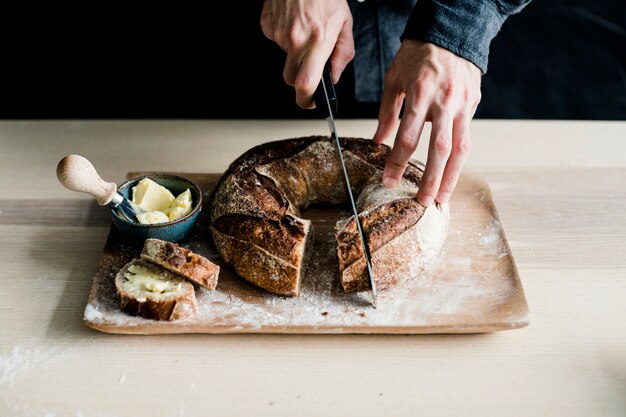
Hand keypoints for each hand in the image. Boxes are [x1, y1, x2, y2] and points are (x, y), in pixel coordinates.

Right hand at [260, 0, 354, 108]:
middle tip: (310, 66)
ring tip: (305, 31)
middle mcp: (295, 39)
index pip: (305, 84)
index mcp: (317, 41)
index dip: (307, 100)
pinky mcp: (267, 25)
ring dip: (294, 52)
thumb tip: (335, 76)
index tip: (311, 103)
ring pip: (284, 58)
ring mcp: (278, 33)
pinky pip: (276, 41)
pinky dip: (285, 37)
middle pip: (290, 79)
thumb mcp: (344, 23)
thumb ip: (342, 54)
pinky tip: (294, 23)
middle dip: (300, 79)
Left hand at [372, 40, 481, 206]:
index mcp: (420, 93)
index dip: (398, 162)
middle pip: (439, 148)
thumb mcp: (394, 79)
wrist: (450, 31)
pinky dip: (459, 158)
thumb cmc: (417, 53)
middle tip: (422, 201)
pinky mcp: (473, 104)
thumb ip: (387, 113)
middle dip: (431, 178)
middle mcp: (444, 101)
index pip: (407, 136)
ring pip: (460, 147)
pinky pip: (467, 136)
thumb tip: (378, 142)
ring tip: (442, 197)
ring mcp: (463, 104)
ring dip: (451, 176)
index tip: (389, 180)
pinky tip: (451, 174)